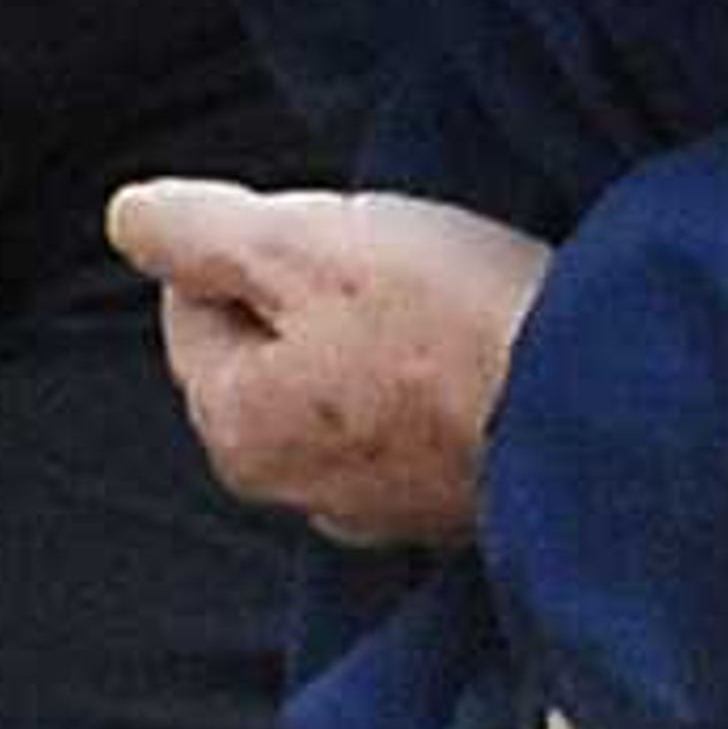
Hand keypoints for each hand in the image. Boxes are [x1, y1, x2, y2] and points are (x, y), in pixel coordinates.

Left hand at [108, 177, 551, 548]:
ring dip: (379, 343)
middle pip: (269, 352)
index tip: (331, 230)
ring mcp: (378, 509)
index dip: (253, 242)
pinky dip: (436, 388)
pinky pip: (415, 426)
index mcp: (236, 425)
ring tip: (444, 303)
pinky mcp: (454, 509)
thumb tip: (129, 218)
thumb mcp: (302, 245)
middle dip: (315, 296)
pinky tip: (479, 356)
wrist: (598, 413)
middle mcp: (293, 488)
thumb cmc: (448, 324)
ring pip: (343, 390)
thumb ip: (197, 230)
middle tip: (391, 260)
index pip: (192, 305)